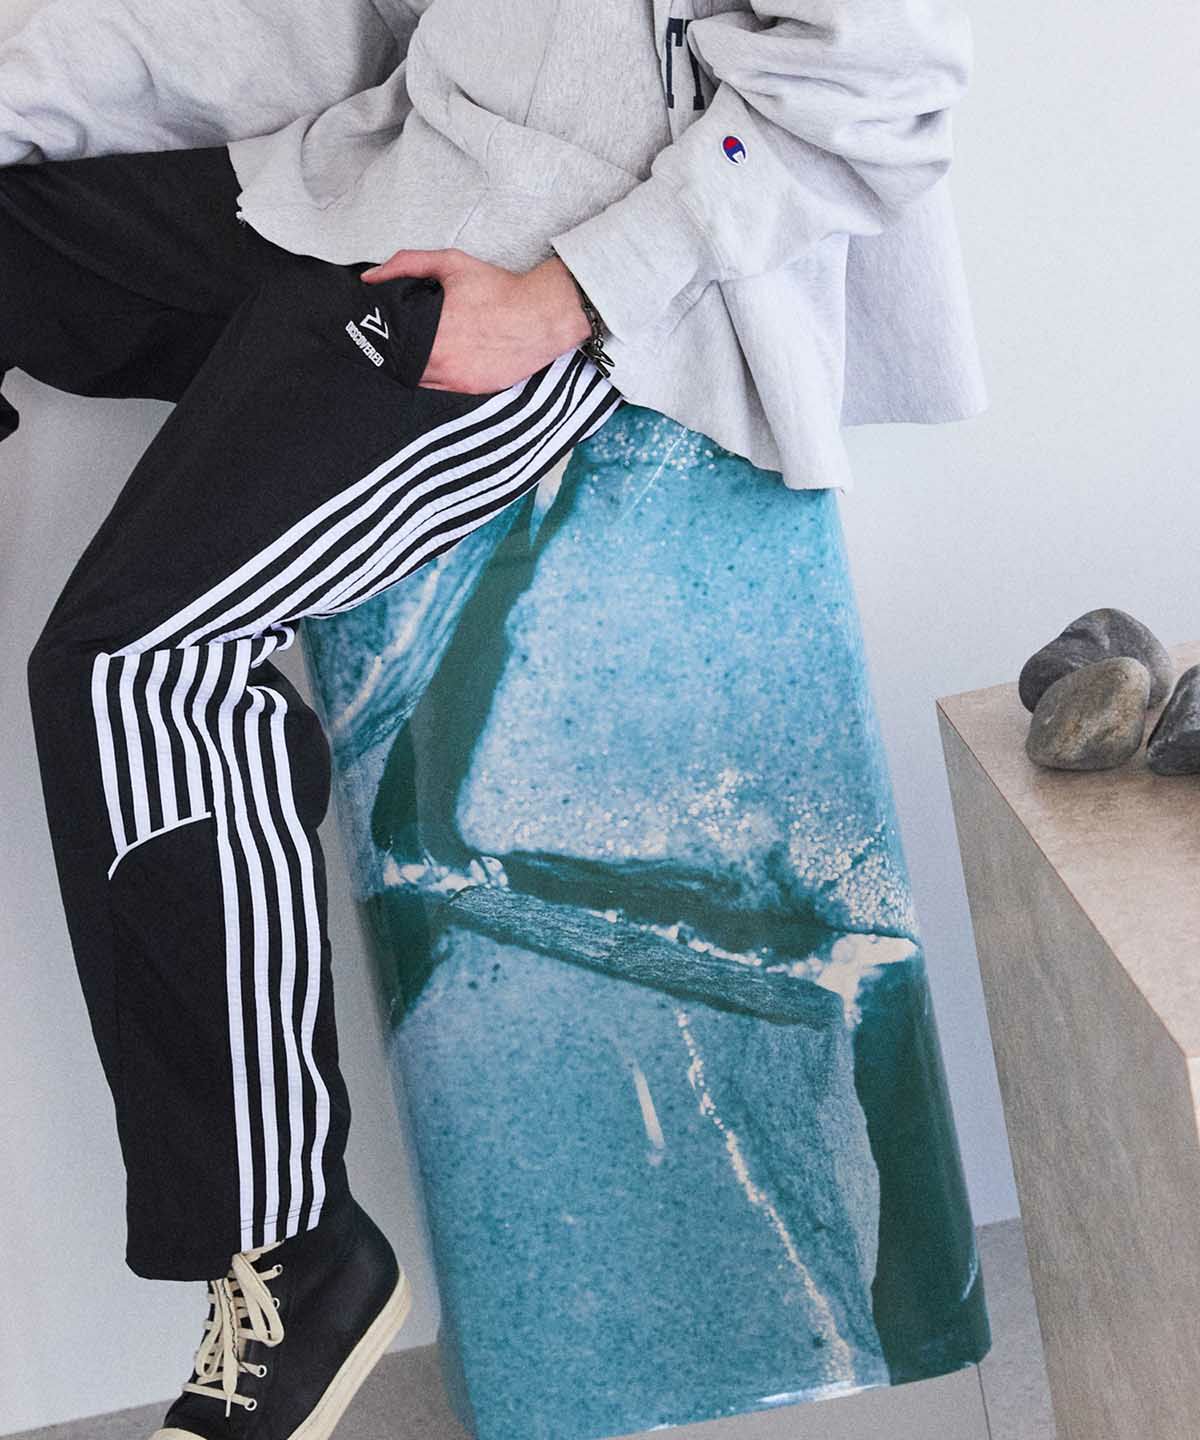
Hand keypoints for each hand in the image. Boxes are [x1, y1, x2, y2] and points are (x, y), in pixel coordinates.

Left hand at [360, 249, 593, 393]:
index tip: (381, 331)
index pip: (389, 345)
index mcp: (431, 331)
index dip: (382, 340)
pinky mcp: (472, 390)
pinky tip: (442, 362)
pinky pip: (442, 389)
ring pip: (419, 381)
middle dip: (396, 355)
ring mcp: (456, 380)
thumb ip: (406, 264)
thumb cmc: (498, 289)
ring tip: (421, 350)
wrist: (541, 316)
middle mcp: (440, 361)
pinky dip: (437, 378)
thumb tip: (369, 278)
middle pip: (400, 366)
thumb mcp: (451, 264)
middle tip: (399, 341)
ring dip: (414, 369)